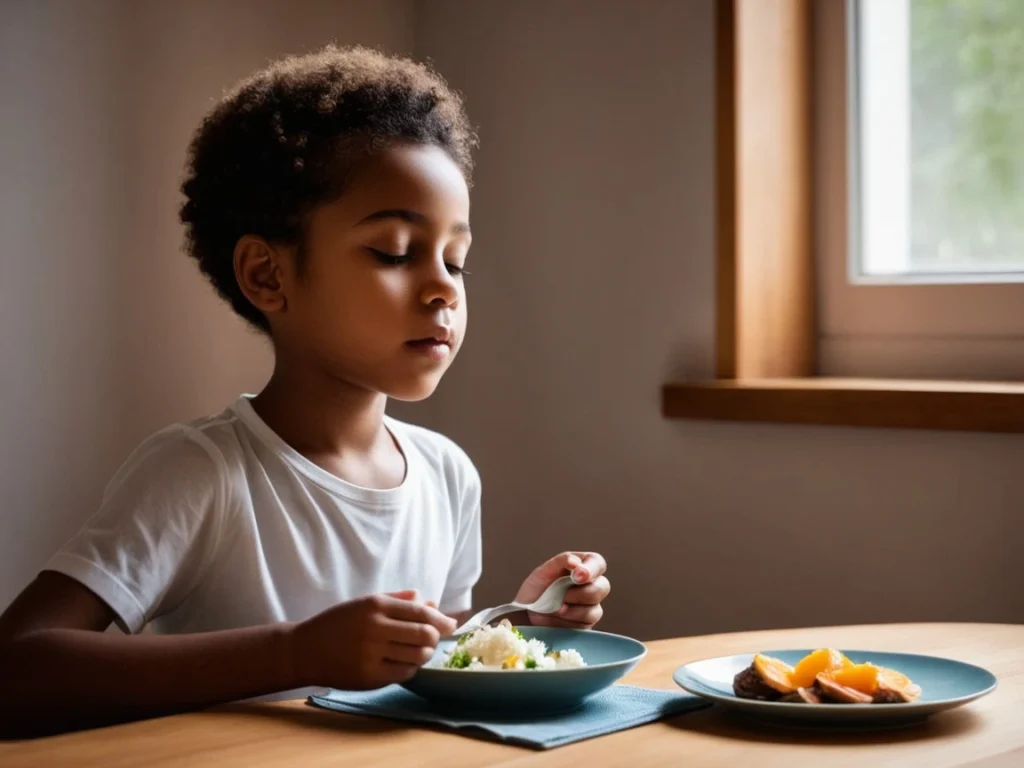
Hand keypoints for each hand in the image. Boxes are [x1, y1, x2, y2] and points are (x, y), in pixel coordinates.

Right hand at [289, 590, 455, 689]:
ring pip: (417, 656)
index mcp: (375, 605)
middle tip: (435, 639)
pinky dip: (410, 668)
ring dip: (425, 654)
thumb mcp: (365, 603)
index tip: (451, 624)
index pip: (421, 612)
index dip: (441, 619)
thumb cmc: (338, 623)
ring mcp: (371, 654)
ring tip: (420, 650)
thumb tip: (431, 604)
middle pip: (424, 634)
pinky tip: (404, 663)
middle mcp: (375, 628)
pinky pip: (403, 674)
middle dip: (435, 637)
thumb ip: (398, 601)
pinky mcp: (368, 677)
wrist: (304, 650)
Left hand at [515, 552, 609, 628]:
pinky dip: (571, 618)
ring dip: (574, 608)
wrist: (525, 614)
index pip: (598, 563)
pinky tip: (559, 615)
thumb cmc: (536, 590)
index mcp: (583, 568)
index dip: (591, 569)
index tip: (577, 575)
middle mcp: (591, 586)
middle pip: (602, 587)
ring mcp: (590, 606)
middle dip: (582, 592)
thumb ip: (561, 562)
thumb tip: (575, 561)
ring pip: (596, 608)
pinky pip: (587, 622)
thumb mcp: (543, 571)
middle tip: (563, 595)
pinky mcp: (586, 623)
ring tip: (556, 607)